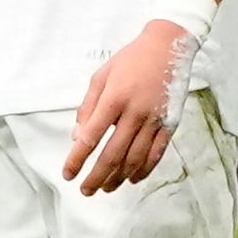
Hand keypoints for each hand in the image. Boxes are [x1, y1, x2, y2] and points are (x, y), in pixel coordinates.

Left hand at [63, 17, 193, 196]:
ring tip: (106, 188)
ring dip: (118, 178)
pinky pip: (156, 154)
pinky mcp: (170, 124)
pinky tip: (132, 179)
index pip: (90, 137)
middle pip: (112, 155)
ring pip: (134, 159)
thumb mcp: (100, 76)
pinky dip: (143, 170)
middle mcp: (134, 113)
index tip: (68, 174)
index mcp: (113, 99)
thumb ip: (87, 107)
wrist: (168, 46)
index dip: (77, 159)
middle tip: (85, 191)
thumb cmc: (130, 60)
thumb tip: (77, 137)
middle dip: (96, 177)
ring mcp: (154, 120)